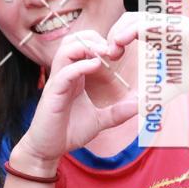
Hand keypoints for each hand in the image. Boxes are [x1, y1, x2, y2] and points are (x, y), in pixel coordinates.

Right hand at [17, 26, 137, 166]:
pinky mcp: (52, 93)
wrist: (48, 149)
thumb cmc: (69, 132)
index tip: (118, 52)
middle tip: (112, 49)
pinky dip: (80, 66)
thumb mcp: (100, 120)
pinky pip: (64, 72)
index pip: (82, 45)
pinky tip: (95, 66)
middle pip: (73, 40)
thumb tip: (141, 106)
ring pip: (66, 50)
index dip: (99, 43)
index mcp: (74, 76)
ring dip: (86, 47)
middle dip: (93, 38)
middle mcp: (64, 74)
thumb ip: (118, 112)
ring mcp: (57, 82)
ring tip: (104, 53)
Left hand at [107, 11, 188, 92]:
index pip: (127, 28)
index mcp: (158, 36)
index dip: (114, 40)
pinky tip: (120, 44)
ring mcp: (167, 24)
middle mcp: (160, 27)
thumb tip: (140, 109)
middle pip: (125, 20)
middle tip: (106, 56)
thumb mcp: (172, 85)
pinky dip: (129, 31)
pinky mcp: (174, 26)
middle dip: (111, 34)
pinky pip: (146, 24)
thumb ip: (156, 94)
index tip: (108, 58)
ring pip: (132, 18)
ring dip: (117, 32)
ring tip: (112, 52)